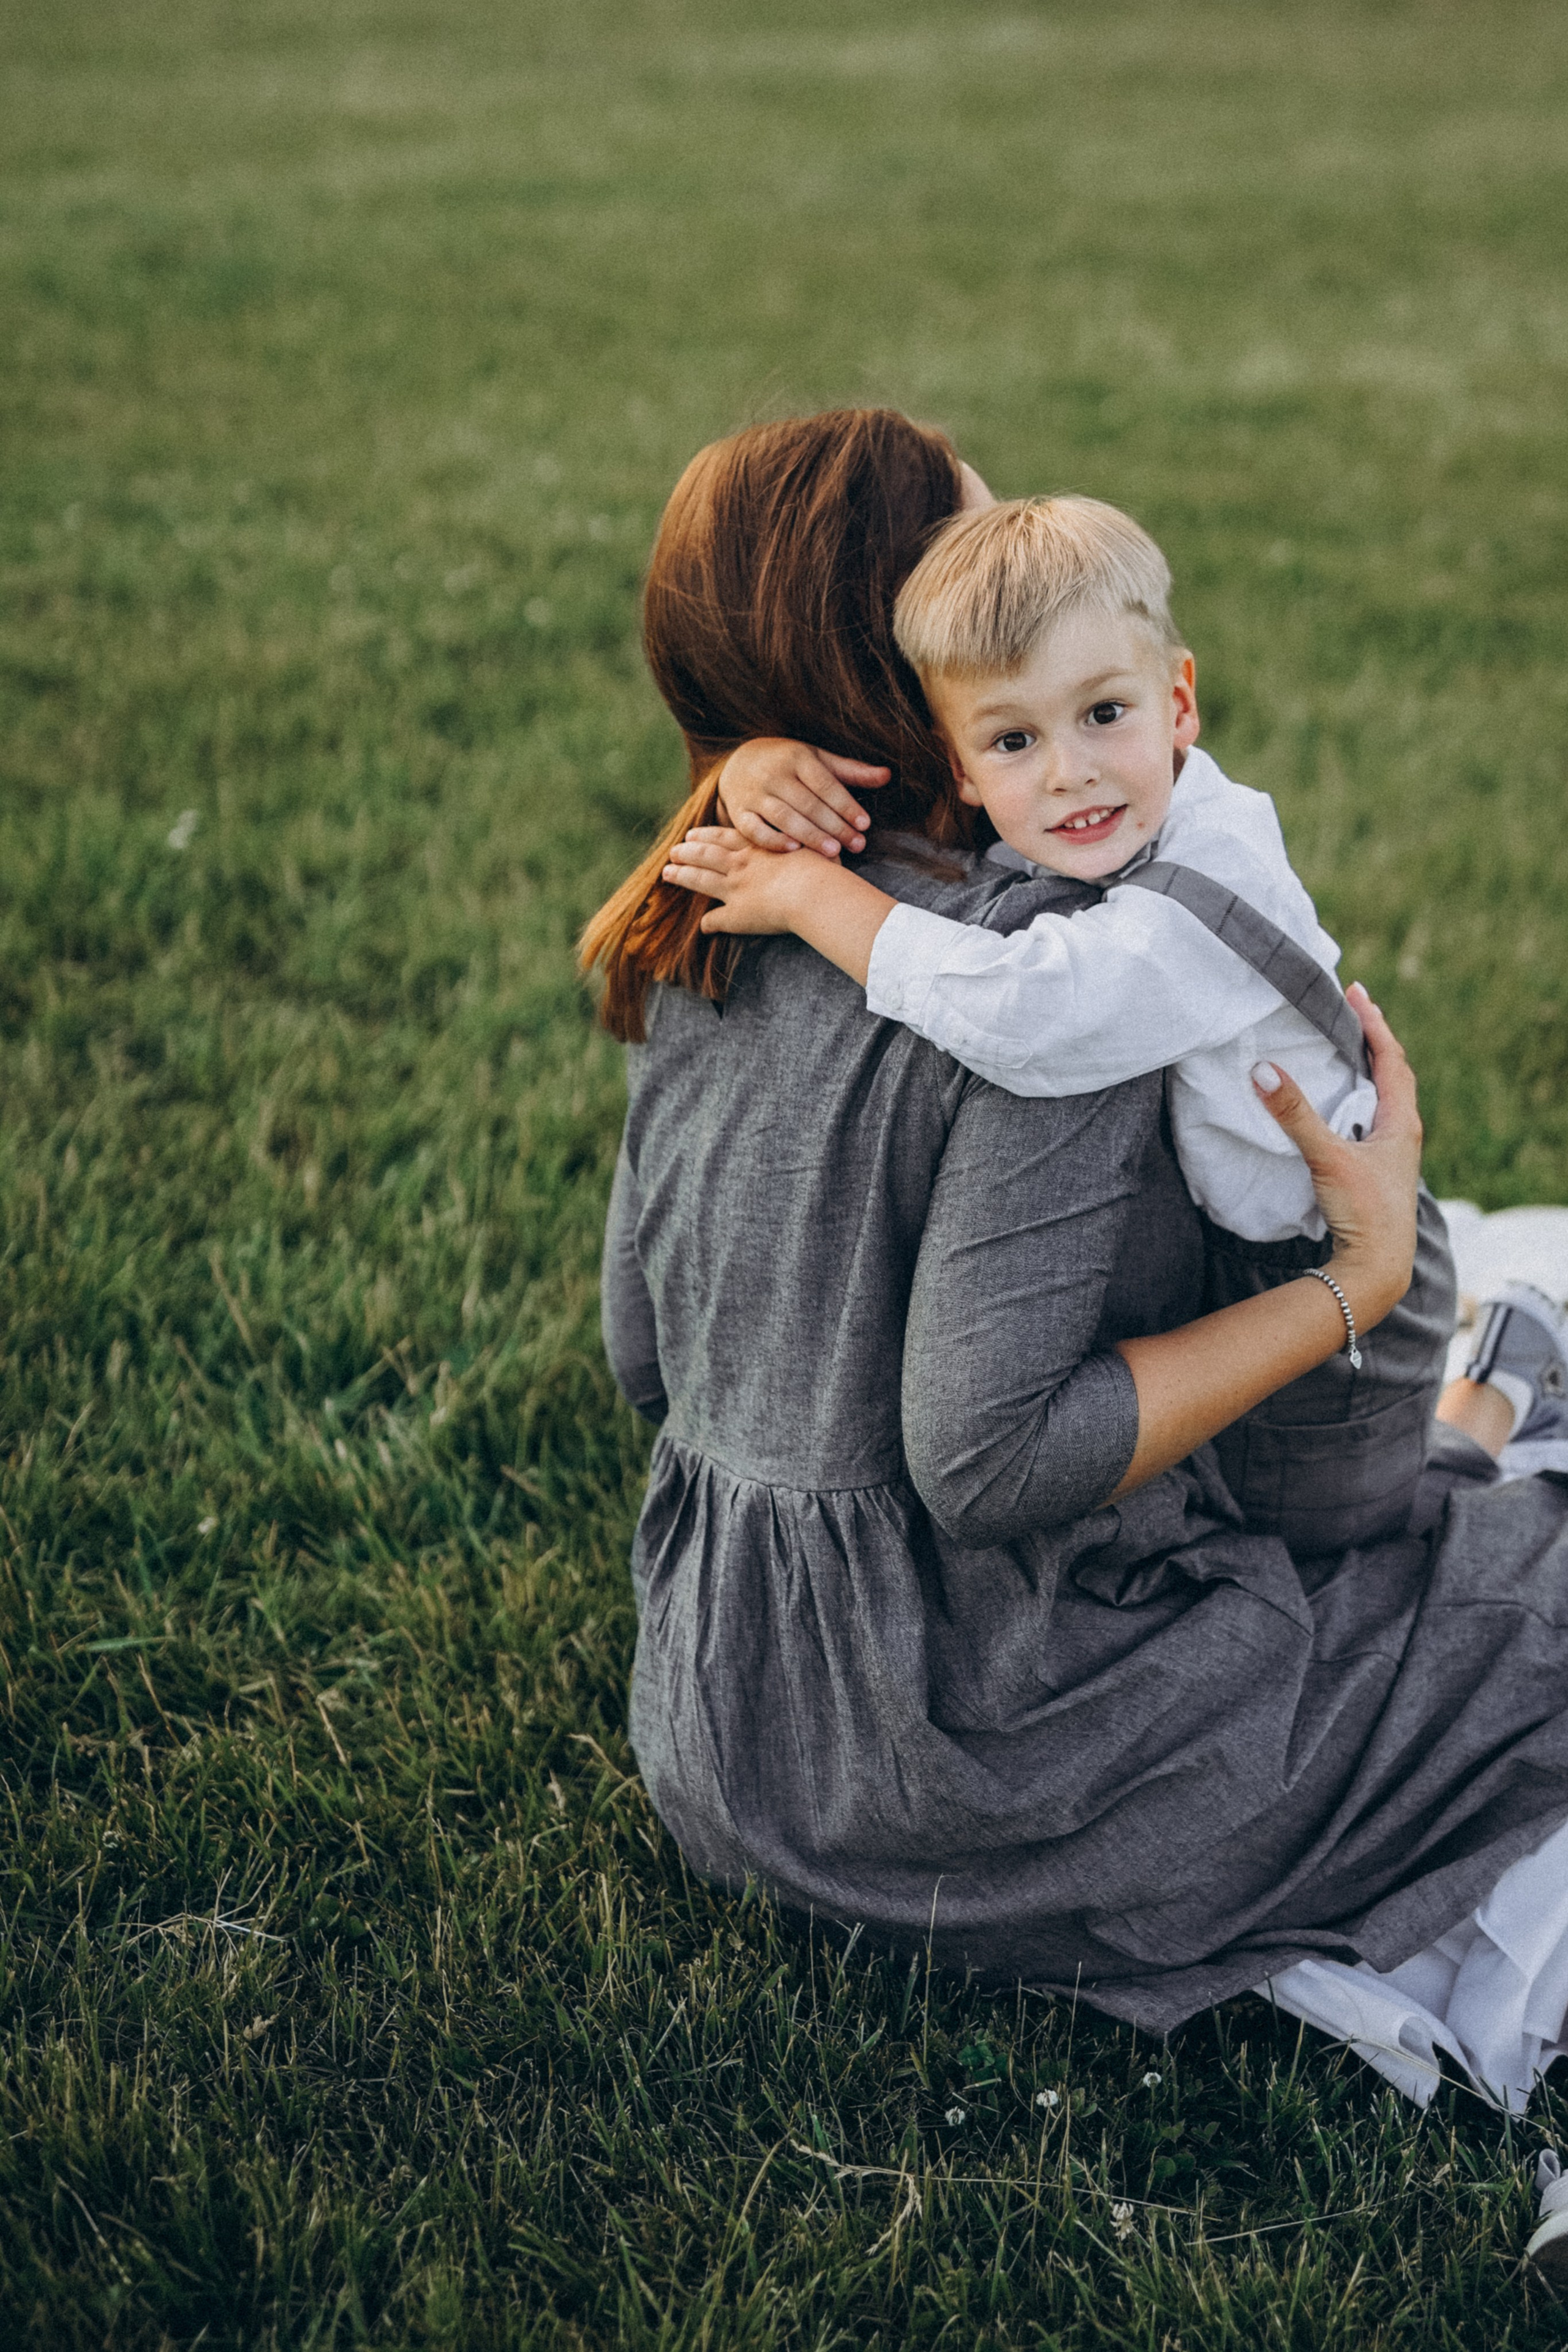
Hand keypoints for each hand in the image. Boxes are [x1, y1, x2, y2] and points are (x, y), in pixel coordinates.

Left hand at [662, 826, 819, 934]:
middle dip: (688, 851)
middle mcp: (742, 864)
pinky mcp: (738, 914)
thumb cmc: (823, 867)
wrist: (813, 890)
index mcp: (759, 846)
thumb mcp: (816, 846)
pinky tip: (703, 926)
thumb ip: (811, 843)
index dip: (708, 835)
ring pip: (701, 879)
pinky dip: (709, 923)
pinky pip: (717, 919)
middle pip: (707, 854)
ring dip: (683, 876)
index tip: (694, 834)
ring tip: (668, 873)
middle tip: (673, 850)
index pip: (727, 837)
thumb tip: (827, 848)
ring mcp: (737, 888)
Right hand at [714, 739, 889, 857]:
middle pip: (807, 803)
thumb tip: (887, 775)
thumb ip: (851, 771)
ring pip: (783, 817)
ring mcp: (754, 794)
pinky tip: (793, 851)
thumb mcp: (818, 759)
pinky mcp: (739, 812)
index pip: (825, 784)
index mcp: (797, 758)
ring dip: (809, 835)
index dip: (846, 805)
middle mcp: (774, 774)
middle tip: (857, 845)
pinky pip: (754, 829)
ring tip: (833, 852)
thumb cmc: (788, 763)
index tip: (865, 824)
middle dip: (834, 825)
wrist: (739, 761)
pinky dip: (772, 840)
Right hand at [1252, 984, 1420, 1333]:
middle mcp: (1403, 1134)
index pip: (1391, 1057)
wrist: (1378, 1268)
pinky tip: (1340, 1107)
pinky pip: (1372, 1121)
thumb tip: (1262, 1069)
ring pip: (1384, 1099)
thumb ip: (1294, 1113)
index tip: (1356, 993)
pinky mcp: (1379, 1172)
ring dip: (1367, 1071)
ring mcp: (1393, 1154)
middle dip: (1372, 1040)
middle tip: (1351, 1012)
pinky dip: (1357, 1100)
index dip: (1374, 1023)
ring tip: (1345, 1049)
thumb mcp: (1327, 1157)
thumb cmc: (1365, 1213)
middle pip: (1393, 1073)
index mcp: (1402, 1122)